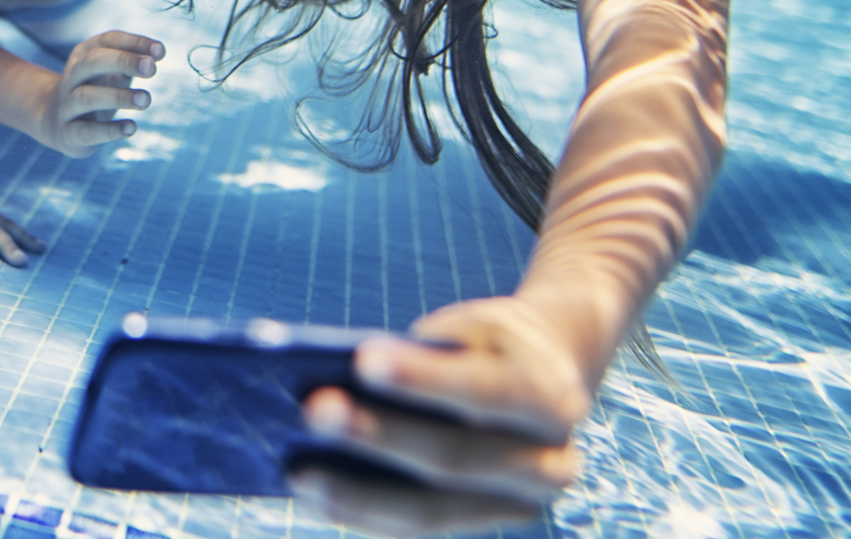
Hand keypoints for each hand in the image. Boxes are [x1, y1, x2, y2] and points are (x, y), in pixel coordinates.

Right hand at [37, 31, 160, 157]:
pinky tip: (131, 128)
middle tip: (152, 69)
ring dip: (118, 96)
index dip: (134, 43)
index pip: (108, 40)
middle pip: (92, 62)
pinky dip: (109, 130)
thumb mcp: (111, 73)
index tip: (160, 52)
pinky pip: (86, 131)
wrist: (54, 122)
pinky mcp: (67, 133)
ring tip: (146, 100)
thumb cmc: (95, 92)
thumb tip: (156, 54)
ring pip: (86, 97)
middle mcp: (72, 77)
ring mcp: (66, 105)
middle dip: (123, 61)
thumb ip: (132, 64)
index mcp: (83, 55)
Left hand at [290, 295, 588, 535]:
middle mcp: (550, 462)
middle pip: (454, 457)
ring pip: (434, 510)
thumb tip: (333, 386)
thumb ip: (423, 358)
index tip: (361, 359)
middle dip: (378, 436)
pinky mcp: (486, 526)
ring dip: (360, 494)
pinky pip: (421, 531)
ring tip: (300, 473)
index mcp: (550, 396)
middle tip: (312, 411)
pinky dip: (366, 514)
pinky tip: (318, 497)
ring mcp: (521, 505)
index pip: (485, 389)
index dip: (423, 378)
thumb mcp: (469, 332)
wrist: (545, 376)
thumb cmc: (485, 344)